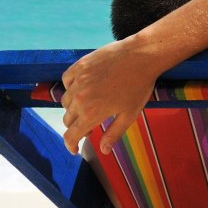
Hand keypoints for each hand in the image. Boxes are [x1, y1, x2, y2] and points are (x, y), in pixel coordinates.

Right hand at [59, 37, 162, 153]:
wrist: (141, 56)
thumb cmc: (139, 86)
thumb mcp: (129, 115)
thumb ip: (113, 134)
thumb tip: (103, 150)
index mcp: (92, 113)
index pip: (71, 135)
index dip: (70, 145)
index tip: (74, 149)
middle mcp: (80, 98)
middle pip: (68, 119)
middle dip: (77, 127)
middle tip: (91, 127)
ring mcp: (78, 81)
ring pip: (65, 102)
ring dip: (73, 109)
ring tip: (89, 107)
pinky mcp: (79, 66)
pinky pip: (66, 81)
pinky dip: (71, 88)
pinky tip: (83, 89)